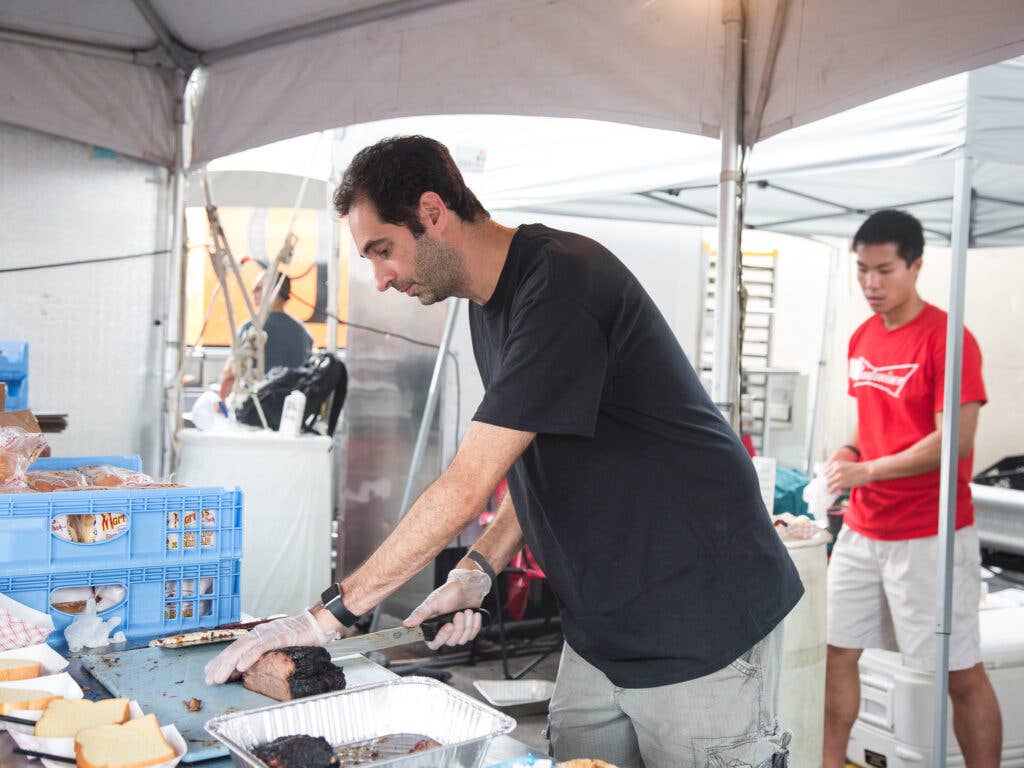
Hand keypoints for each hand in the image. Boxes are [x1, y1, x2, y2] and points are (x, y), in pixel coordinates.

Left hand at [204, 610, 333, 684]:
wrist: (318, 623)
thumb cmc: (300, 635)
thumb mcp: (278, 646)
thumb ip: (264, 653)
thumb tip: (250, 667)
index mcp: (258, 636)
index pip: (234, 649)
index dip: (220, 661)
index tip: (209, 673)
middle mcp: (259, 633)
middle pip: (234, 649)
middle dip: (220, 665)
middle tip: (209, 680)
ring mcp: (268, 634)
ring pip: (243, 649)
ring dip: (229, 664)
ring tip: (219, 676)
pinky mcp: (279, 637)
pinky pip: (261, 648)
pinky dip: (250, 656)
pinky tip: (241, 666)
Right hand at [403, 568, 490, 650]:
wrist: (467, 585)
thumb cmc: (449, 591)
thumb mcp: (433, 602)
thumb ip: (420, 614)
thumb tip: (406, 624)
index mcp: (433, 626)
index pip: (433, 644)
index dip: (441, 638)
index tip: (448, 626)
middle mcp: (444, 631)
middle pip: (451, 642)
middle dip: (458, 627)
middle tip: (459, 613)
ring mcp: (457, 631)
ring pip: (462, 639)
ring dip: (467, 624)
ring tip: (467, 611)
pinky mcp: (468, 629)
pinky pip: (473, 634)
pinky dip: (475, 624)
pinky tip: (475, 614)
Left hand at [826, 459, 871, 494]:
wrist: (868, 470)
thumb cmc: (859, 469)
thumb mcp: (846, 466)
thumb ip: (838, 470)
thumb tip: (833, 479)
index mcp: (836, 464)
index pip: (825, 471)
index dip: (825, 477)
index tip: (825, 482)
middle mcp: (836, 468)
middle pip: (826, 478)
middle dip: (825, 483)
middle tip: (826, 488)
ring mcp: (839, 475)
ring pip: (828, 483)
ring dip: (828, 488)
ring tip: (829, 490)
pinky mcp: (842, 482)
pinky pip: (833, 488)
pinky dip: (832, 491)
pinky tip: (833, 492)